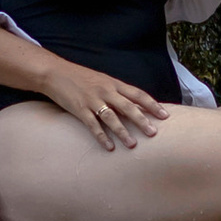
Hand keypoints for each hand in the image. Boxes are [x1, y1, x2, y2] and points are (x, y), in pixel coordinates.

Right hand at [40, 56, 172, 149]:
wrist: (55, 73)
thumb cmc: (80, 78)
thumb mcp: (102, 81)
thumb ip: (117, 93)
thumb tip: (135, 107)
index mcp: (113, 83)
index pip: (138, 94)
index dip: (152, 105)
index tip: (165, 115)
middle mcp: (105, 91)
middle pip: (128, 106)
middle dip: (142, 120)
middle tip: (153, 133)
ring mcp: (92, 100)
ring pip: (111, 117)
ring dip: (123, 132)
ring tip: (133, 145)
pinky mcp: (79, 109)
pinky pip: (93, 125)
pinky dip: (101, 137)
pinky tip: (109, 147)